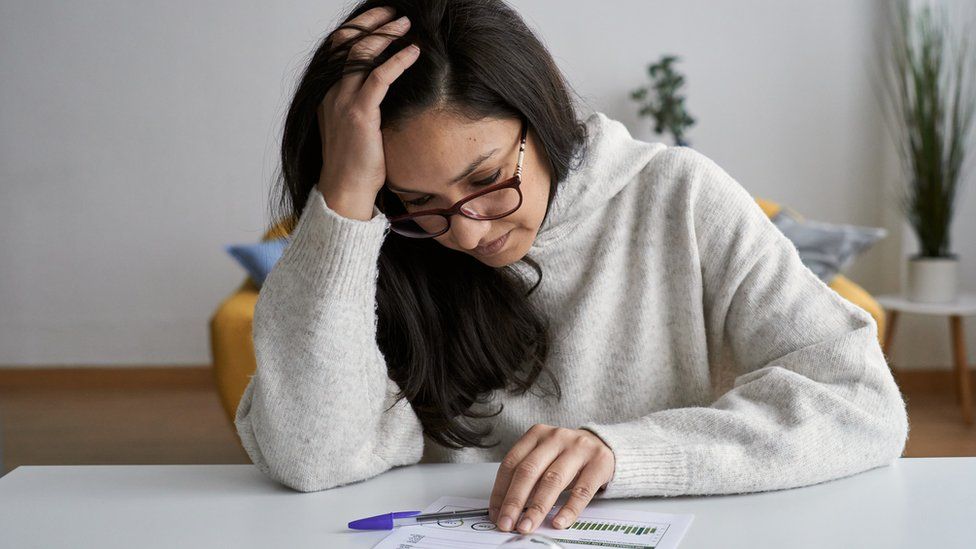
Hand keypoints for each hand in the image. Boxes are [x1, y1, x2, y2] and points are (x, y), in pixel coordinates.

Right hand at [316, 6, 420, 216]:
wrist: (346, 191)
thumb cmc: (356, 165)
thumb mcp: (355, 129)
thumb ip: (362, 105)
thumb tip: (383, 91)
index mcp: (327, 95)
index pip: (338, 48)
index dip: (358, 28)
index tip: (379, 19)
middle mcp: (331, 93)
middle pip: (347, 42)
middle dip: (371, 21)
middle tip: (394, 12)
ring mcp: (342, 102)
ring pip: (362, 52)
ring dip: (386, 33)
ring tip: (405, 24)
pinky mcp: (360, 113)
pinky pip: (380, 76)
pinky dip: (398, 60)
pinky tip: (413, 52)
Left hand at [489, 424, 615, 533]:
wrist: (604, 445)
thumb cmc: (567, 455)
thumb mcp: (545, 458)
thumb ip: (528, 477)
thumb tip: (507, 509)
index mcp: (537, 434)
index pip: (511, 463)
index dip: (501, 491)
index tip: (496, 513)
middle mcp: (556, 438)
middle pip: (529, 471)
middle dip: (515, 501)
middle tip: (507, 523)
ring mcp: (578, 449)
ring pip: (553, 480)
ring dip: (537, 508)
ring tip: (528, 526)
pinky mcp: (599, 463)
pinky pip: (582, 490)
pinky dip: (569, 509)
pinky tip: (559, 522)